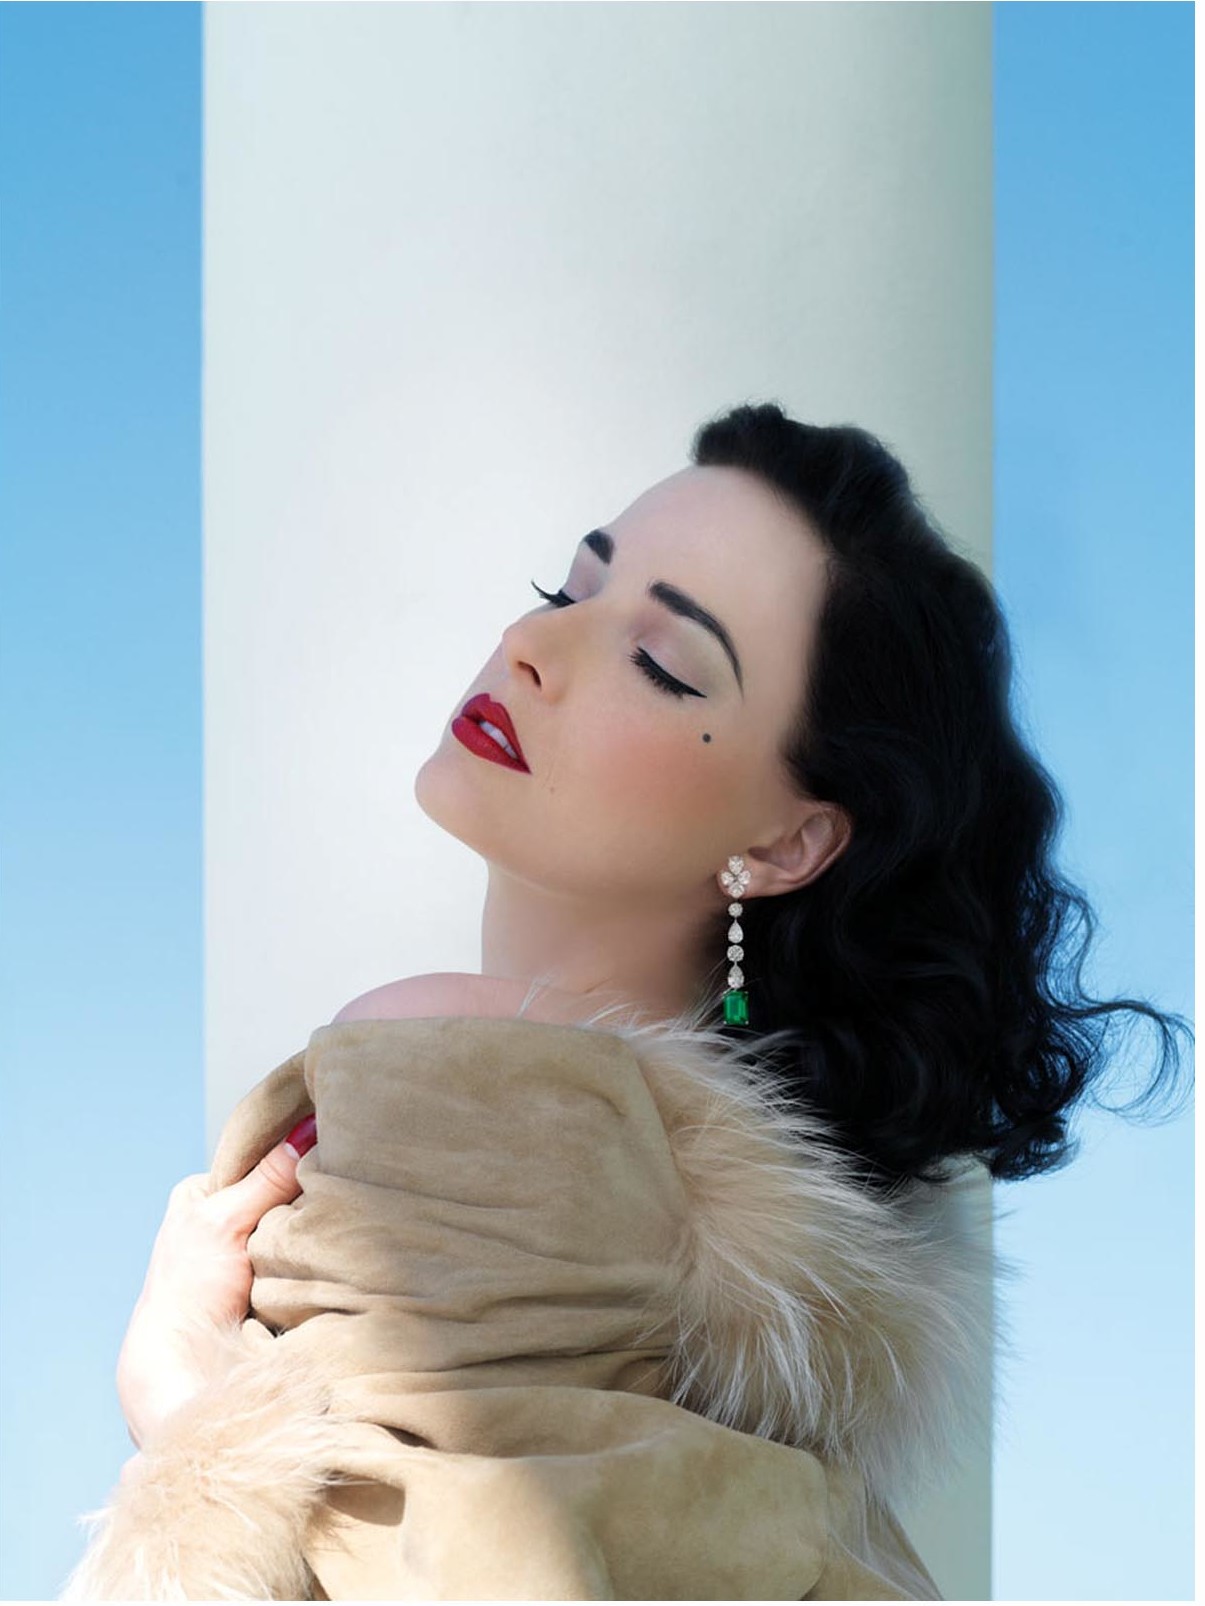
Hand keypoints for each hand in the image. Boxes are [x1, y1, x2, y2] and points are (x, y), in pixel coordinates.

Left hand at [116, 1114, 316, 1447]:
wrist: (185, 1370)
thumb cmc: (187, 1292)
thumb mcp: (224, 1220)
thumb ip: (268, 1178)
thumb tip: (308, 1132)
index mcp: (200, 1194)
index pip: (257, 1157)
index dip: (288, 1152)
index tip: (326, 1144)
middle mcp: (222, 1218)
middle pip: (279, 1189)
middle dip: (304, 1191)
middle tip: (337, 1183)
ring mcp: (247, 1253)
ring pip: (295, 1221)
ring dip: (313, 1224)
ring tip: (337, 1217)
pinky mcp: (268, 1283)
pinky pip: (301, 1252)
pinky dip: (315, 1252)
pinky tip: (332, 1248)